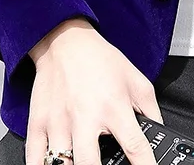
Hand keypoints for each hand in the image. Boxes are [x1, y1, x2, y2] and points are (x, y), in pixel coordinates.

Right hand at [26, 21, 163, 164]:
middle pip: (90, 164)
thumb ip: (151, 110)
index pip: (135, 146)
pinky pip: (34, 159)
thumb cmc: (101, 61)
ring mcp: (59, 123)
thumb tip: (159, 133)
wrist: (66, 41)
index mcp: (114, 107)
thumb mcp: (136, 80)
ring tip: (81, 164)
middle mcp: (86, 117)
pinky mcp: (38, 124)